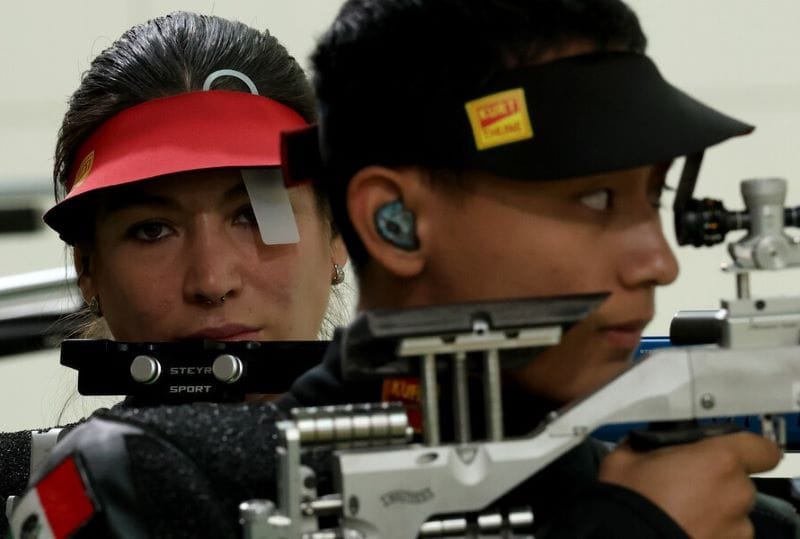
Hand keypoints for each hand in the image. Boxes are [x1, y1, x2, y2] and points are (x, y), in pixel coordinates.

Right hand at [598, 432, 781, 538]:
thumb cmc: (629, 502)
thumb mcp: (626, 456)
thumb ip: (651, 445)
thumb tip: (648, 444)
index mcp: (719, 460)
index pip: (761, 448)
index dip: (747, 449)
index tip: (728, 451)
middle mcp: (736, 494)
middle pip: (739, 480)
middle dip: (715, 481)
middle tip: (682, 483)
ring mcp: (736, 529)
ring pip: (732, 511)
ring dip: (712, 509)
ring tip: (678, 511)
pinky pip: (724, 535)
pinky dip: (708, 531)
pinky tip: (681, 526)